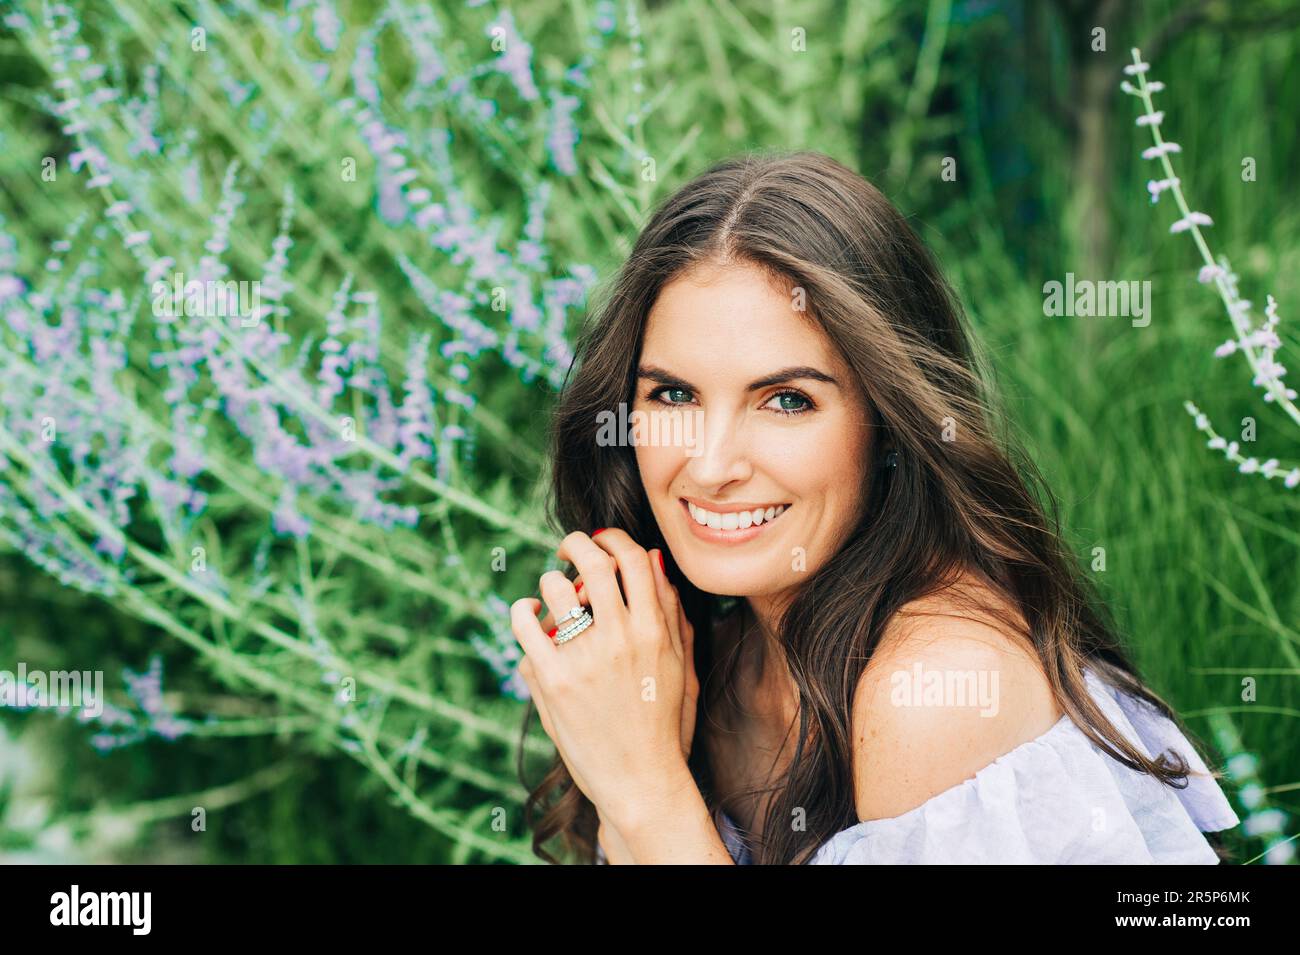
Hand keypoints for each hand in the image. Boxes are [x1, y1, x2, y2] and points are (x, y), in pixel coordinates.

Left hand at [535, 546, 698, 759]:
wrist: (640, 781)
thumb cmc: (664, 724)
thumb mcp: (682, 665)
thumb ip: (671, 611)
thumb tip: (653, 558)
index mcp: (654, 631)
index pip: (633, 558)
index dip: (613, 537)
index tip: (600, 539)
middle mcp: (620, 638)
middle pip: (593, 561)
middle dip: (576, 543)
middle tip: (568, 548)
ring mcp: (584, 659)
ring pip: (555, 586)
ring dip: (551, 582)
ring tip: (552, 595)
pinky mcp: (552, 680)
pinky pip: (525, 623)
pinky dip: (523, 609)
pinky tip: (530, 614)